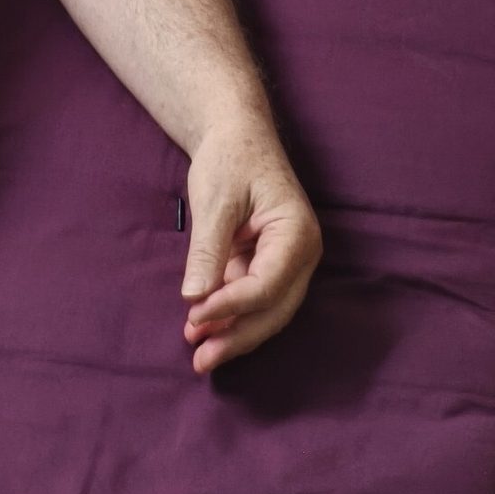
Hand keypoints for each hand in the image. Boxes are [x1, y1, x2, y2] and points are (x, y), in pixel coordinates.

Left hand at [180, 120, 322, 375]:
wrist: (235, 133)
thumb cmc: (230, 158)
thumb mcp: (215, 200)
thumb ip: (208, 250)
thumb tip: (194, 299)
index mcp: (297, 234)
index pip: (267, 285)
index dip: (231, 306)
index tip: (194, 317)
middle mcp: (300, 254)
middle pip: (273, 309)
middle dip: (237, 336)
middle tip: (201, 360)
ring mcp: (286, 262)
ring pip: (265, 311)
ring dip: (233, 332)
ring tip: (198, 353)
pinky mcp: (266, 264)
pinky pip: (252, 298)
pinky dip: (229, 315)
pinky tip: (202, 329)